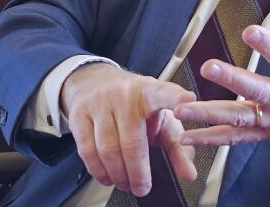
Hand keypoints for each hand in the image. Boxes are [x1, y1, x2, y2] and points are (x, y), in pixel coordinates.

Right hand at [61, 63, 197, 195]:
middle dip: (138, 172)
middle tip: (142, 187)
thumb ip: (178, 147)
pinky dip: (98, 171)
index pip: (166, 93)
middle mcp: (125, 94)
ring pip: (108, 149)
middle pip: (132, 141)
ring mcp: (100, 102)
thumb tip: (189, 174)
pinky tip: (107, 176)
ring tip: (125, 182)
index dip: (177, 98)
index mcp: (151, 91)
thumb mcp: (160, 119)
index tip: (190, 101)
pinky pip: (87, 150)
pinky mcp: (79, 114)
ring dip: (118, 174)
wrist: (95, 82)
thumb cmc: (135, 105)